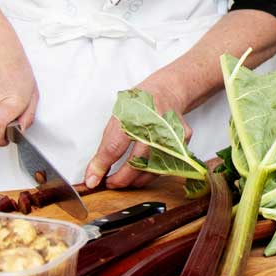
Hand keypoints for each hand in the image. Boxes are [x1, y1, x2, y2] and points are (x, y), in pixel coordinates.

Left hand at [83, 71, 190, 188]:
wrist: (166, 92)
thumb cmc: (138, 105)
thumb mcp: (116, 118)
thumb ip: (106, 145)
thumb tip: (93, 173)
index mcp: (132, 115)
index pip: (114, 148)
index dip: (101, 167)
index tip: (92, 180)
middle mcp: (154, 125)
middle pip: (136, 162)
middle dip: (120, 179)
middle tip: (110, 183)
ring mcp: (171, 133)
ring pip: (153, 169)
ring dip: (135, 180)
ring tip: (123, 181)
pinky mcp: (183, 141)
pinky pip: (165, 165)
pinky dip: (150, 173)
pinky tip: (140, 173)